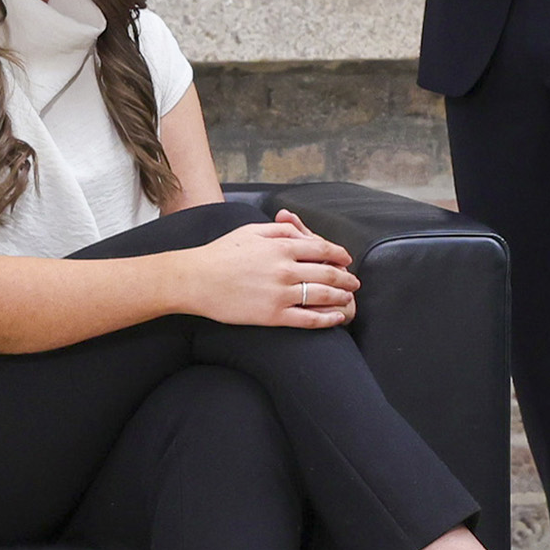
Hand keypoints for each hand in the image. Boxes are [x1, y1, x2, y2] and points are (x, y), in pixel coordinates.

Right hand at [178, 211, 358, 330]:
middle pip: (328, 273)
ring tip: (349, 298)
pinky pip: (308, 319)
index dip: (339, 254)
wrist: (195, 280)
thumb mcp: (251, 231)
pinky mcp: (273, 316)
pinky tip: (336, 317)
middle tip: (354, 282)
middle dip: (346, 278)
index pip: (322, 249)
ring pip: (323, 295)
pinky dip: (327, 319)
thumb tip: (302, 233)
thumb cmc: (220, 253)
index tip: (346, 259)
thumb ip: (280, 230)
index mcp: (282, 246)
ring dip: (342, 297)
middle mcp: (286, 269)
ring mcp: (281, 294)